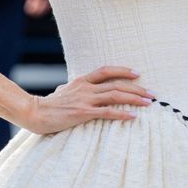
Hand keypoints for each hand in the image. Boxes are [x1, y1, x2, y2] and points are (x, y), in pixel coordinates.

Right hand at [26, 66, 153, 134]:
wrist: (34, 113)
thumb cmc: (48, 106)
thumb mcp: (63, 92)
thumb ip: (75, 90)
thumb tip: (79, 90)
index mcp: (81, 81)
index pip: (106, 70)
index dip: (123, 71)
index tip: (137, 74)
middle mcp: (85, 87)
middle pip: (116, 84)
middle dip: (137, 88)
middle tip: (152, 93)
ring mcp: (85, 99)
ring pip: (115, 95)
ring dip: (135, 99)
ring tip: (149, 103)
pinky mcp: (83, 113)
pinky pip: (107, 112)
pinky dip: (122, 113)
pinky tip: (134, 116)